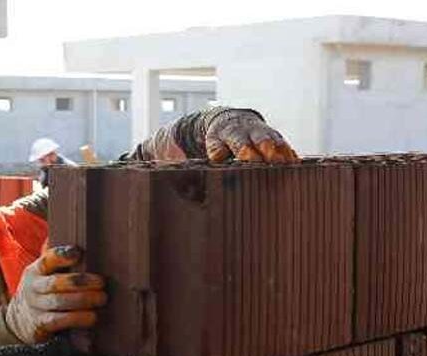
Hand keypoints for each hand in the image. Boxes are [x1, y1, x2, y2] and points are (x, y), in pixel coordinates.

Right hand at [5, 245, 106, 343]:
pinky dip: (77, 319)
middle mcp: (33, 287)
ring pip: (59, 301)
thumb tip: (72, 235)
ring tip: (101, 298)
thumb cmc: (41, 291)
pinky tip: (91, 317)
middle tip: (101, 282)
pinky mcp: (41, 325)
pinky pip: (59, 321)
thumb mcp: (43, 274)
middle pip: (56, 282)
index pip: (47, 260)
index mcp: (35, 271)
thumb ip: (56, 258)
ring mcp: (35, 307)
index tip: (78, 253)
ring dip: (83, 300)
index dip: (62, 256)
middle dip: (81, 282)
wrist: (19, 320)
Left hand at [127, 107, 298, 163]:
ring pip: (265, 139)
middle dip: (248, 147)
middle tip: (254, 158)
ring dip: (273, 148)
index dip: (216, 151)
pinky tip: (296, 164)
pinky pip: (282, 145)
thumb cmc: (201, 143)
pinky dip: (288, 153)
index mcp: (213, 136)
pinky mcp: (271, 139)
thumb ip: (164, 158)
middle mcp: (235, 133)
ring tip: (282, 160)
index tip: (216, 157)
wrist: (224, 121)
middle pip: (242, 139)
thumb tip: (129, 164)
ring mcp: (255, 133)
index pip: (215, 144)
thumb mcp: (181, 150)